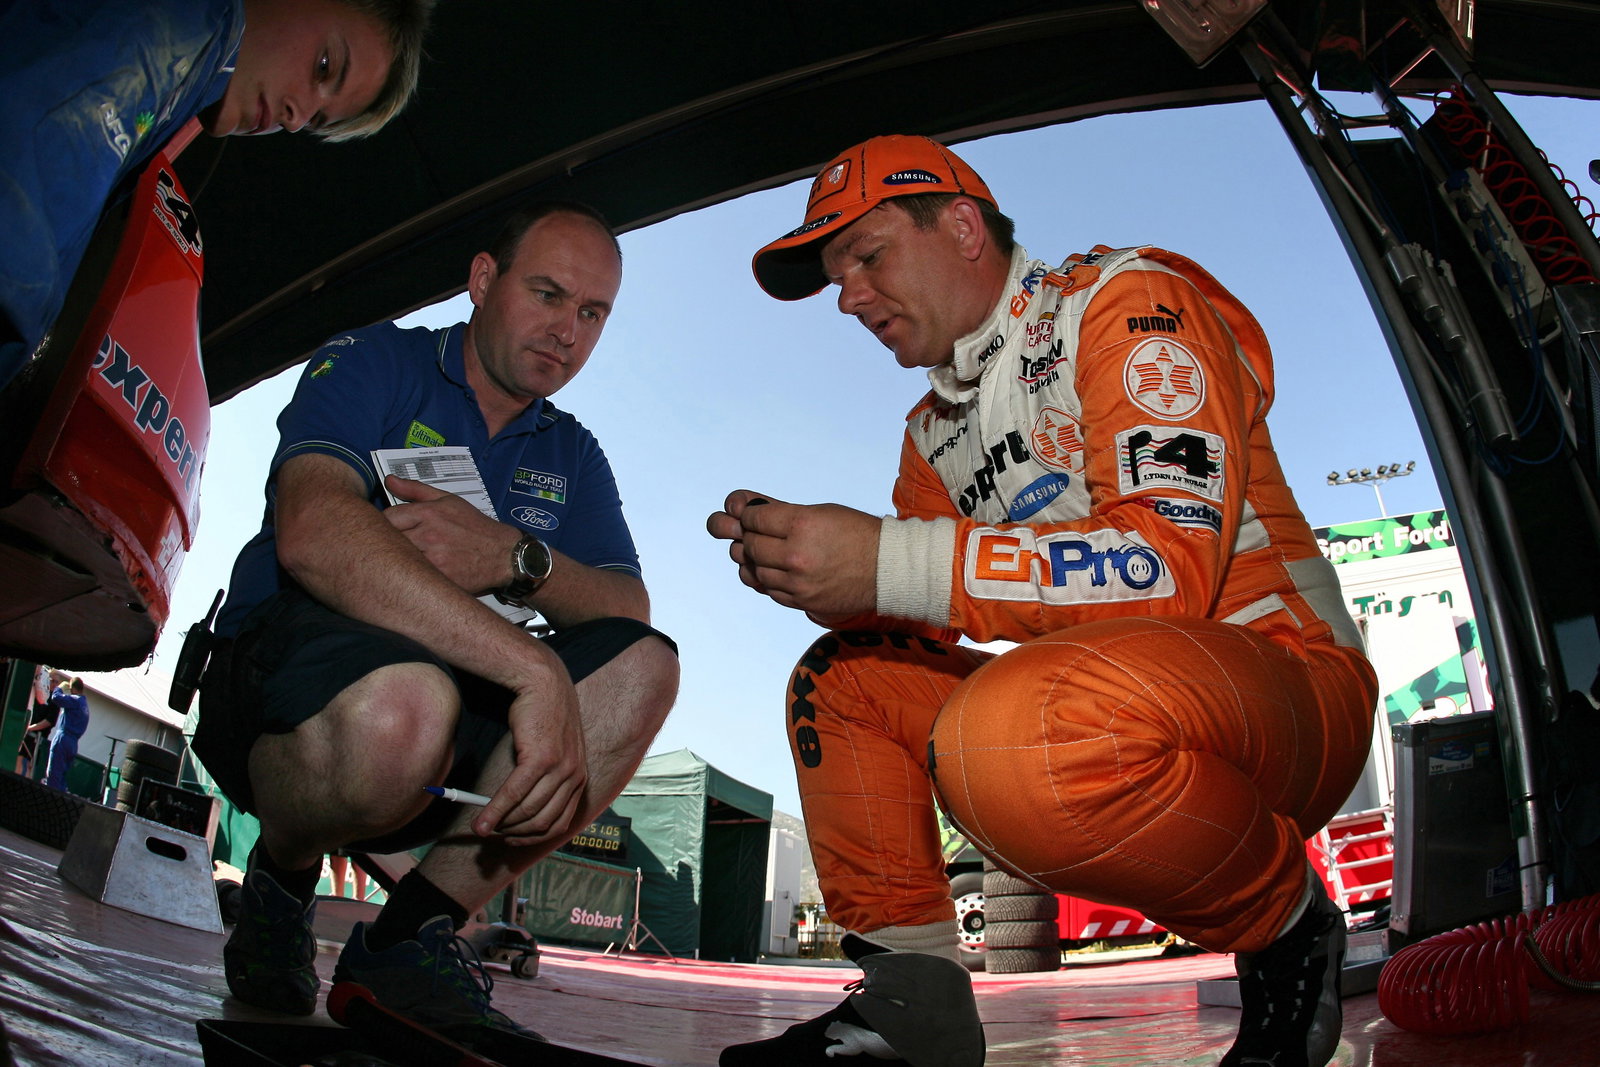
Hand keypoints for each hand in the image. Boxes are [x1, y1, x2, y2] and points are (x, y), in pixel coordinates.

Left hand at [381, 475, 518, 594]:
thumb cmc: (475, 526)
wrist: (503, 554)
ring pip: (398, 559)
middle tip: (392, 545)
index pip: (387, 517)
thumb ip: (415, 490)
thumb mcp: (448, 501)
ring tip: (403, 559)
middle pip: (389, 539)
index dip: (385, 524)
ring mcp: (433, 559)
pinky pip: (413, 575)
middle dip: (389, 542)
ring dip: (398, 559)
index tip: (390, 529)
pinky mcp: (439, 578)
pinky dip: (411, 574)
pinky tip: (416, 573)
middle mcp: (428, 535)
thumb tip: (388, 480)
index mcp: (428, 513)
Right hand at [474, 671, 587, 845]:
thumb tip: (519, 811)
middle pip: (541, 821)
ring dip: (501, 825)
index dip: (533, 838)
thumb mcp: (554, 752)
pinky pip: (514, 794)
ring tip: (481, 829)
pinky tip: (480, 822)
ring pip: (526, 811)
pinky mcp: (540, 759)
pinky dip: (494, 811)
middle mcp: (574, 776)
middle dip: (514, 834)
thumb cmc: (543, 718)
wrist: (544, 684)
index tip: (512, 840)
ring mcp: (560, 769)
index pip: (559, 823)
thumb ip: (547, 780)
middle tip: (492, 834)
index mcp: (580, 778)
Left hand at [706, 489, 878, 614]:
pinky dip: (768, 580)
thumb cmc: (856, 533)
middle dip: (750, 538)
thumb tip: (743, 505)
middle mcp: (797, 555)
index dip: (749, 516)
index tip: (752, 517)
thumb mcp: (821, 512)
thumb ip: (780, 511)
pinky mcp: (803, 602)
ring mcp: (799, 582)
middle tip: (757, 534)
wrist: (887, 569)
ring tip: (768, 553)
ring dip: (756, 561)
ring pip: (756, 571)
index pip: (754, 519)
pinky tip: (777, 570)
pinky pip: (770, 591)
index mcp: (803, 524)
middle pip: (751, 546)